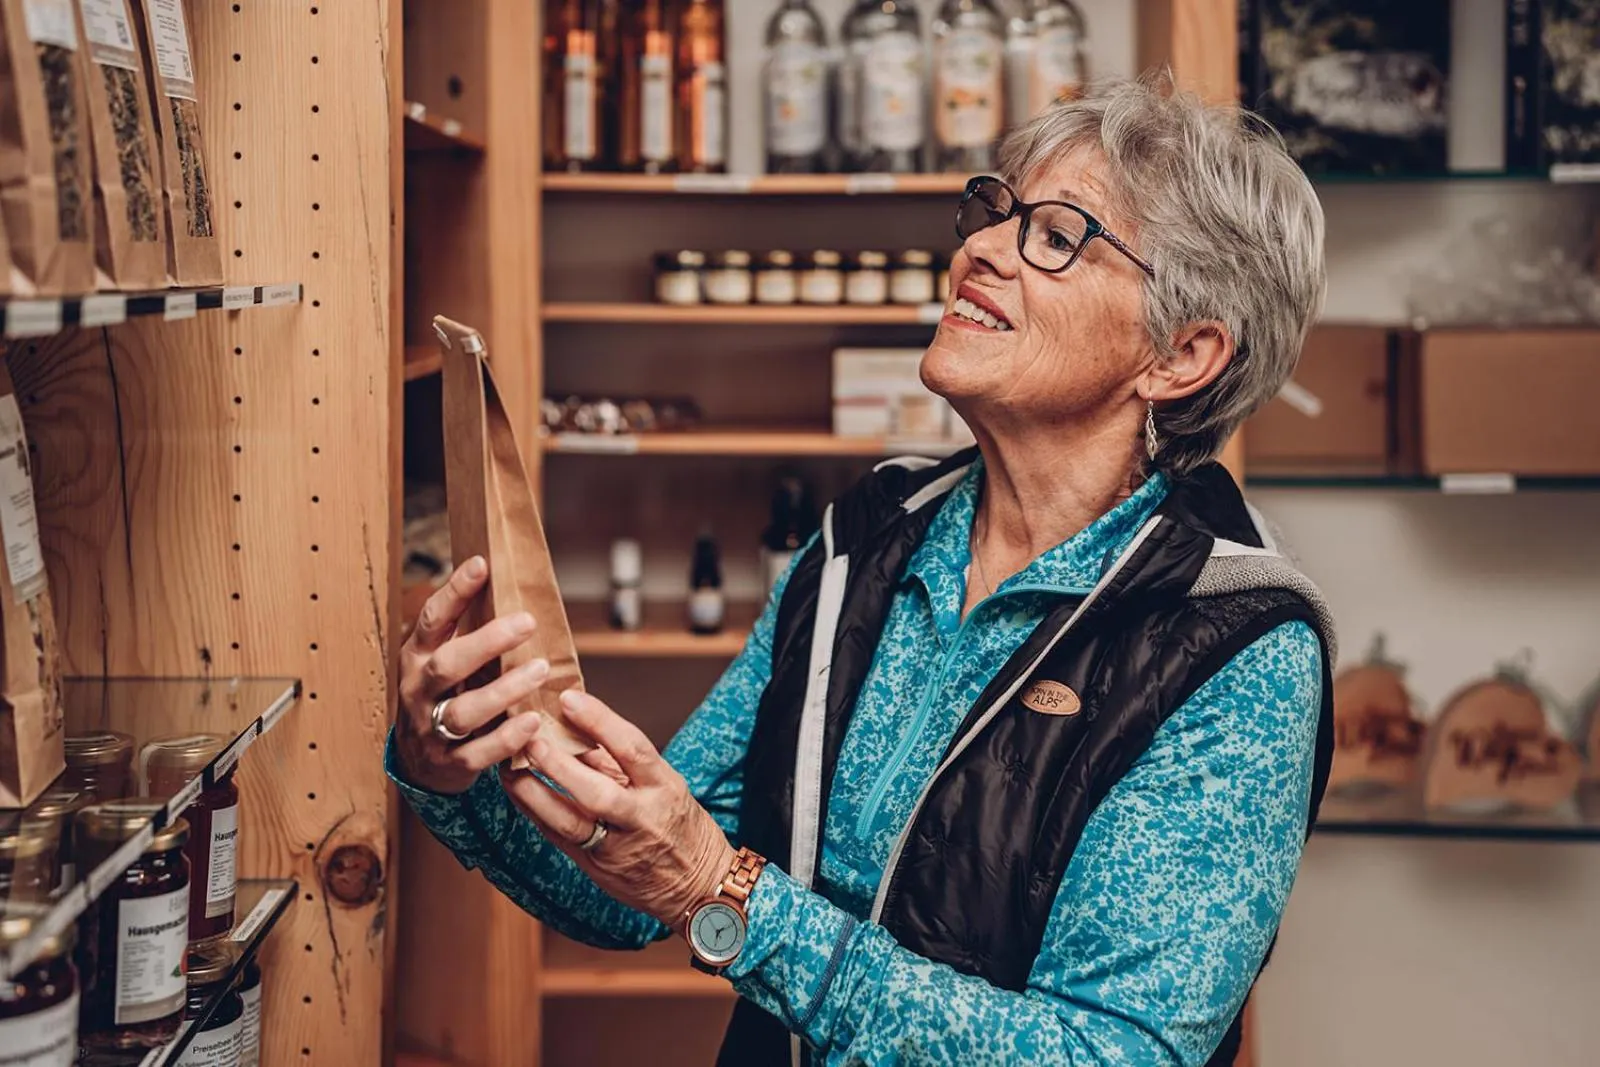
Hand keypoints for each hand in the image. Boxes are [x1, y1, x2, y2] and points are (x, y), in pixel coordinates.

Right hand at [394, 557, 550, 794]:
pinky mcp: (450, 763)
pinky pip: (478, 752)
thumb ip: (466, 632)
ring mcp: (431, 729)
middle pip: (448, 664)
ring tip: (539, 670)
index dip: (455, 591)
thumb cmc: (442, 697)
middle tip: (527, 622)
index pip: (433, 619)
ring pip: (464, 711)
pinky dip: (506, 738)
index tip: (482, 564)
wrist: (418, 763)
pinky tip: (532, 721)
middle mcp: (420, 691)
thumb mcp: (443, 660)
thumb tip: (507, 583)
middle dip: (487, 642)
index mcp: (417, 657)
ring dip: (503, 691)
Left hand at [498, 690, 735, 928]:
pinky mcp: (598, 867)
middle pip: (597, 792)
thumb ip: (619, 760)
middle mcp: (642, 817)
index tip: (568, 698)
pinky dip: (536, 814)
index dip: (599, 720)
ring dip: (536, 795)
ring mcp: (618, 846)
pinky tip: (517, 793)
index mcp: (664, 786)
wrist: (698, 884)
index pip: (632, 748)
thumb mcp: (663, 784)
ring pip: (571, 822)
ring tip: (510, 769)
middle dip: (559, 765)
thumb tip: (576, 725)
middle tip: (530, 739)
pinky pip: (560, 839)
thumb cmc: (679, 823)